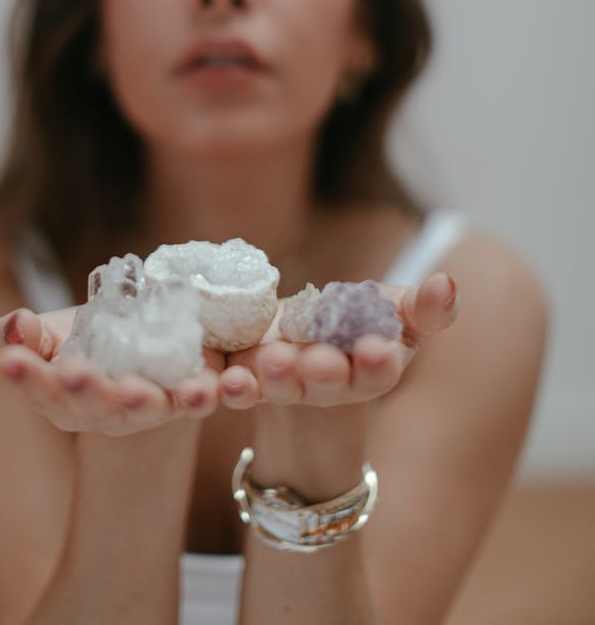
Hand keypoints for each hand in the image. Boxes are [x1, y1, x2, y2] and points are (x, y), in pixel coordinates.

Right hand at [0, 306, 223, 436]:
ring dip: (144, 402)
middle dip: (84, 391)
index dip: (26, 377)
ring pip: (149, 410)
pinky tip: (203, 384)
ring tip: (133, 389)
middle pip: (95, 407)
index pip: (43, 391)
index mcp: (65, 402)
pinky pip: (201, 398)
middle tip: (71, 372)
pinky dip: (203, 394)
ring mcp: (153, 408)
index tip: (8, 362)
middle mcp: (109, 414)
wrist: (146, 330)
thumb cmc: (84, 338)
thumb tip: (15, 327)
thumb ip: (17, 334)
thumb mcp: (45, 331)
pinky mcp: (194, 392)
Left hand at [218, 271, 457, 409]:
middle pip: (328, 382)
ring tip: (271, 361)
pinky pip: (235, 387)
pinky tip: (222, 381)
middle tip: (320, 361)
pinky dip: (227, 387)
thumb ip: (424, 306)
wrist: (305, 337)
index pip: (380, 368)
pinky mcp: (246, 379)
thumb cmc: (361, 322)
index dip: (378, 362)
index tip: (377, 351)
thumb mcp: (396, 311)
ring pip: (280, 386)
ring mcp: (286, 386)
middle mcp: (329, 384)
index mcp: (371, 367)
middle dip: (325, 373)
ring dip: (276, 378)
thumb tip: (449, 284)